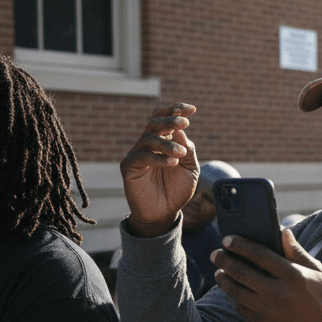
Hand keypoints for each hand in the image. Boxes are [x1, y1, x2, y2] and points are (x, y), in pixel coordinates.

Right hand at [120, 103, 199, 236]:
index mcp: (164, 141)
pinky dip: (158, 158)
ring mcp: (137, 154)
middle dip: (170, 119)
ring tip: (181, 154)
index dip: (176, 110)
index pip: (166, 119)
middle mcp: (149, 144)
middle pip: (155, 123)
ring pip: (148, 138)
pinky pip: (142, 156)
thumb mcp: (191, 169)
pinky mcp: (129, 167)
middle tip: (184, 122)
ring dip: (167, 143)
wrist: (164, 212)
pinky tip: (172, 163)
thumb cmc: (177, 190)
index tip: (192, 109)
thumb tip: (181, 131)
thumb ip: (188, 150)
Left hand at [212, 229, 321, 321]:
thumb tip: (283, 231)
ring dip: (223, 279)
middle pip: (241, 272)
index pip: (259, 254)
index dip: (240, 245)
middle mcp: (278, 293)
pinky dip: (232, 297)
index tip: (228, 239)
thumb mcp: (317, 272)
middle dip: (224, 260)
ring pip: (235, 291)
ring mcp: (269, 310)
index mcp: (293, 276)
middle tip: (215, 254)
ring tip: (219, 272)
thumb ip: (297, 252)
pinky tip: (231, 290)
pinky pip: (240, 308)